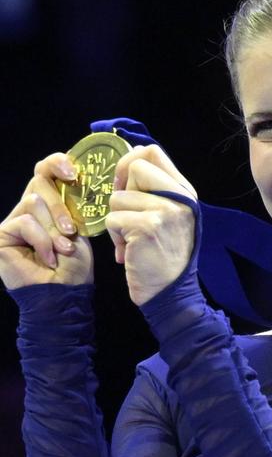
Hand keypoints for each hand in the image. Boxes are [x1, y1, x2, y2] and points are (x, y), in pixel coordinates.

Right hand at [0, 154, 93, 289]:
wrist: (64, 293)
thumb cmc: (74, 265)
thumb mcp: (79, 229)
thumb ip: (71, 204)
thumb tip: (74, 177)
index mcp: (49, 204)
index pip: (45, 171)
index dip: (56, 163)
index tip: (73, 172)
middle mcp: (27, 209)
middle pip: (39, 182)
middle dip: (60, 206)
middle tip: (71, 230)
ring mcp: (12, 222)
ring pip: (33, 202)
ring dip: (53, 227)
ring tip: (63, 249)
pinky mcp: (0, 235)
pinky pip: (24, 223)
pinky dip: (42, 241)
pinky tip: (49, 257)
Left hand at [106, 146, 197, 305]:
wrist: (170, 292)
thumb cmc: (164, 255)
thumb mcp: (170, 216)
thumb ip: (155, 190)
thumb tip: (128, 160)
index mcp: (185, 191)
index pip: (152, 151)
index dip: (130, 162)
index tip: (125, 184)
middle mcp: (180, 197)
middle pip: (136, 166)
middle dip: (121, 190)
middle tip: (127, 214)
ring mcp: (166, 211)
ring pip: (118, 196)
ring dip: (116, 219)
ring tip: (130, 238)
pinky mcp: (148, 227)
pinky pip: (113, 218)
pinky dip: (114, 236)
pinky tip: (127, 249)